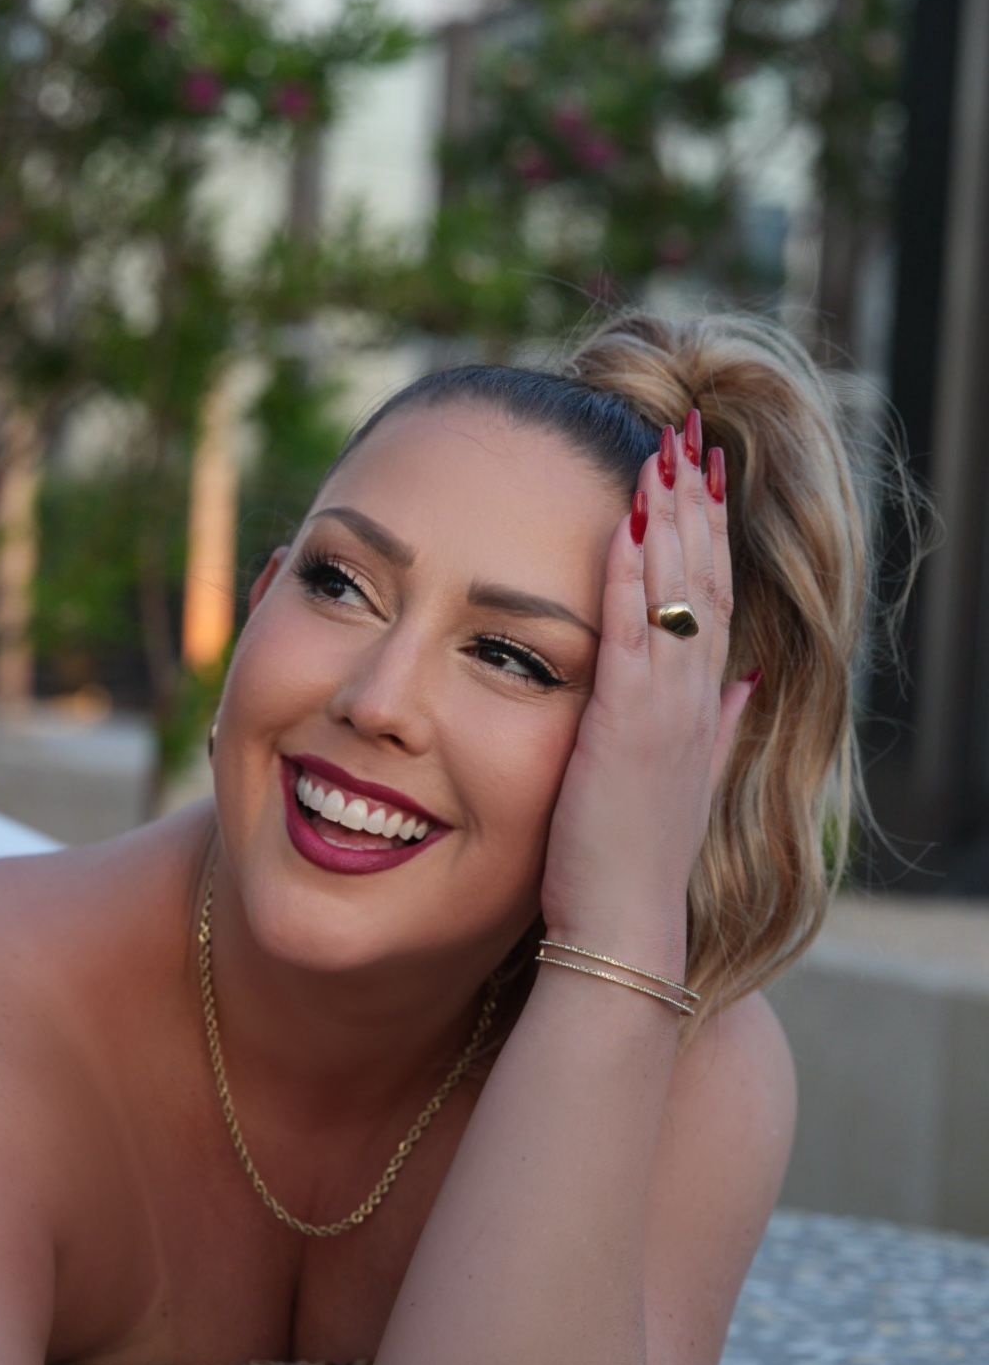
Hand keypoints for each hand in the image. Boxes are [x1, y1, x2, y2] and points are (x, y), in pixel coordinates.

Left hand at [539, 414, 756, 951]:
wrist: (627, 928)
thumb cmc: (636, 861)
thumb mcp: (685, 784)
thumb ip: (716, 729)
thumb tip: (740, 686)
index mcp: (705, 711)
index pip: (713, 604)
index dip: (712, 536)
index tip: (705, 479)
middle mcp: (697, 701)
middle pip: (704, 581)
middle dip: (699, 504)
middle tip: (691, 436)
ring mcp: (668, 710)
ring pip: (678, 594)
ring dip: (672, 518)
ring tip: (666, 451)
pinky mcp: (628, 725)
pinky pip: (631, 630)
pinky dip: (629, 570)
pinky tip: (625, 517)